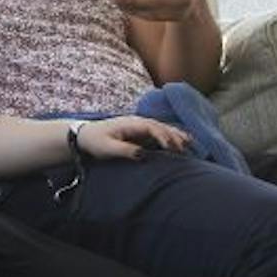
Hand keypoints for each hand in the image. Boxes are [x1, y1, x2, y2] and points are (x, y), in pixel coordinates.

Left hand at [75, 115, 191, 161]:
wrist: (85, 135)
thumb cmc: (95, 141)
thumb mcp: (107, 148)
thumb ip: (125, 151)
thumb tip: (142, 155)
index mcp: (131, 123)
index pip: (152, 127)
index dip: (163, 137)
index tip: (171, 148)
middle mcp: (138, 122)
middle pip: (161, 126)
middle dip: (174, 136)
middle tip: (186, 149)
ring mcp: (140, 126)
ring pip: (163, 128)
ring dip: (176, 135)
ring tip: (191, 143)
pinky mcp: (141, 133)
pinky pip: (160, 133)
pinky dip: (172, 136)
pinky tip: (183, 141)